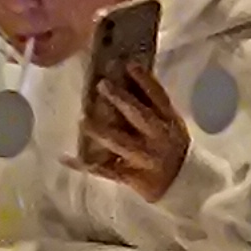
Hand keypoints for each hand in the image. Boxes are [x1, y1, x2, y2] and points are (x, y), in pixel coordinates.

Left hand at [78, 62, 189, 201]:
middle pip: (138, 115)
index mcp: (169, 122)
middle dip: (121, 100)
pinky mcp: (132, 176)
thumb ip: (153, 109)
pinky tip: (66, 158)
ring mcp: (144, 157)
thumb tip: (127, 83)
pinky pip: (106, 170)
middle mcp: (157, 137)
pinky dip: (85, 165)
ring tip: (83, 120)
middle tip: (102, 85)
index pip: (158, 97)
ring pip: (120, 142)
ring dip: (101, 131)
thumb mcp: (172, 127)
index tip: (128, 64)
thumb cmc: (174, 150)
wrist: (184, 185)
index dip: (144, 80)